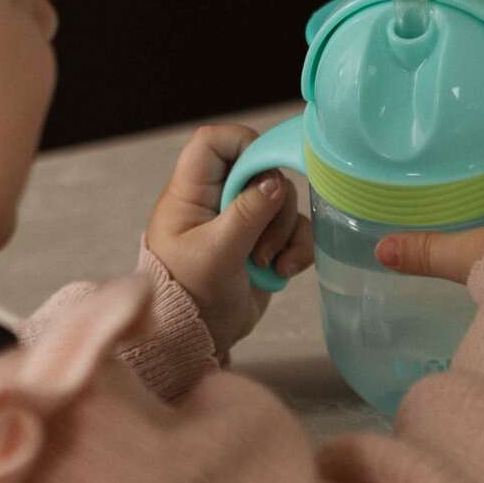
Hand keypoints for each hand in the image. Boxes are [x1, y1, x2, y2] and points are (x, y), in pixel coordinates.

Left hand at [146, 124, 313, 354]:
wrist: (195, 340)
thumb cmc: (187, 298)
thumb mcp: (215, 254)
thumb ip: (245, 214)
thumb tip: (275, 181)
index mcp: (190, 194)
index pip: (214, 142)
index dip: (243, 145)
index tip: (262, 175)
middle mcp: (216, 200)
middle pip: (260, 171)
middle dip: (272, 207)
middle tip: (259, 242)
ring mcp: (241, 221)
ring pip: (282, 201)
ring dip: (283, 234)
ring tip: (265, 264)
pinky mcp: (263, 243)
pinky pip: (295, 229)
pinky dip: (296, 249)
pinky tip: (282, 271)